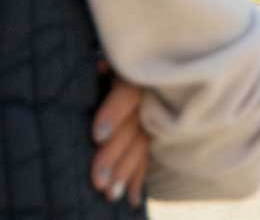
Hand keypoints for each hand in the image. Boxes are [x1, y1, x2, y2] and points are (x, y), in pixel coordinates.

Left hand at [90, 66, 147, 206]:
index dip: (113, 114)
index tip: (97, 135)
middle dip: (113, 157)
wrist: (163, 57)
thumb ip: (105, 66)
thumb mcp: (117, 57)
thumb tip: (97, 67)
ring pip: (140, 147)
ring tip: (110, 196)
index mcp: (137, 76)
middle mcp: (149, 98)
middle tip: (97, 182)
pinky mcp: (157, 131)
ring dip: (125, 173)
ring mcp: (156, 116)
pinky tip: (132, 200)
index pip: (126, 96)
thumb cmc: (124, 59)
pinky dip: (139, 178)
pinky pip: (148, 156)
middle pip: (132, 129)